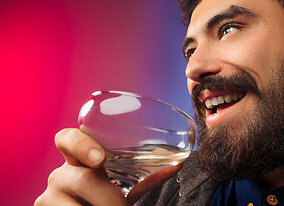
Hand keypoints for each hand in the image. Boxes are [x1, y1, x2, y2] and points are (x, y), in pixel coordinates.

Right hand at [35, 128, 180, 205]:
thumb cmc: (107, 193)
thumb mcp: (126, 182)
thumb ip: (147, 172)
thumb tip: (178, 163)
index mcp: (77, 157)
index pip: (67, 138)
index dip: (81, 145)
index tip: (101, 159)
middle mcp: (60, 174)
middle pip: (85, 180)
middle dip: (112, 199)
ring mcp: (50, 196)